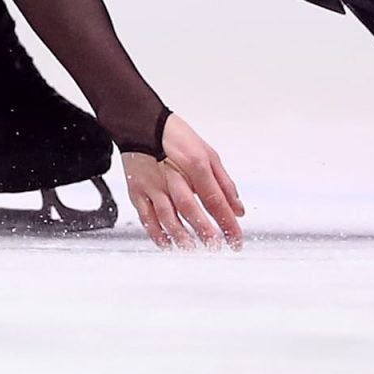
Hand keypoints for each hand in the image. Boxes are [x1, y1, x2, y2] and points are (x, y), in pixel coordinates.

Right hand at [120, 115, 244, 248]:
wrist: (141, 124)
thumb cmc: (176, 138)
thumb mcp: (208, 154)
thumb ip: (224, 183)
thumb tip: (237, 209)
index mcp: (195, 164)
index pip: (215, 199)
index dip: (227, 223)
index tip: (236, 241)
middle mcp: (173, 176)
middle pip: (190, 209)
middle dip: (204, 231)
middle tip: (215, 247)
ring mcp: (152, 184)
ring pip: (167, 215)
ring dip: (180, 236)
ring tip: (192, 248)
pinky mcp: (137, 190)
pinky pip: (146, 216)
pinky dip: (156, 233)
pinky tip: (167, 244)